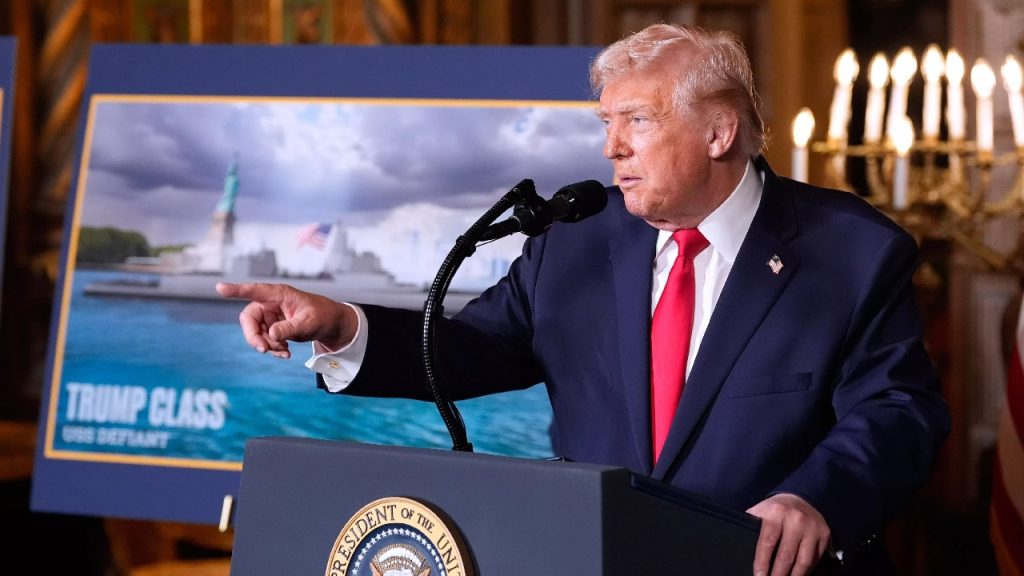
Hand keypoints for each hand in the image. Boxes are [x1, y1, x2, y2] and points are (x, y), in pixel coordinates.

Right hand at [215, 282, 356, 358]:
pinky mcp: (272, 328)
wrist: (330, 325)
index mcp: (279, 294)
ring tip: (285, 353)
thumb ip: (290, 328)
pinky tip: (286, 354)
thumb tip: (271, 335)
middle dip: (253, 336)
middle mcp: (270, 303)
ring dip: (266, 346)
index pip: (255, 290)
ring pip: (255, 333)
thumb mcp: (309, 322)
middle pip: (249, 319)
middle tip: (263, 350)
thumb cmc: (322, 316)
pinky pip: (264, 340)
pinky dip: (272, 349)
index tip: (220, 288)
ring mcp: (270, 316)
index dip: (236, 290)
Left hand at [747, 493, 830, 575]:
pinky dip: (805, 571)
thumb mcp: (760, 511)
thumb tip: (737, 545)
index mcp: (776, 512)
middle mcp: (796, 519)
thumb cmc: (775, 510)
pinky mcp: (825, 534)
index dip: (762, 562)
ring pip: (803, 562)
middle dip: (777, 575)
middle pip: (786, 556)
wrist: (800, 498)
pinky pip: (814, 559)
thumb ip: (750, 525)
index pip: (767, 542)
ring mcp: (812, 527)